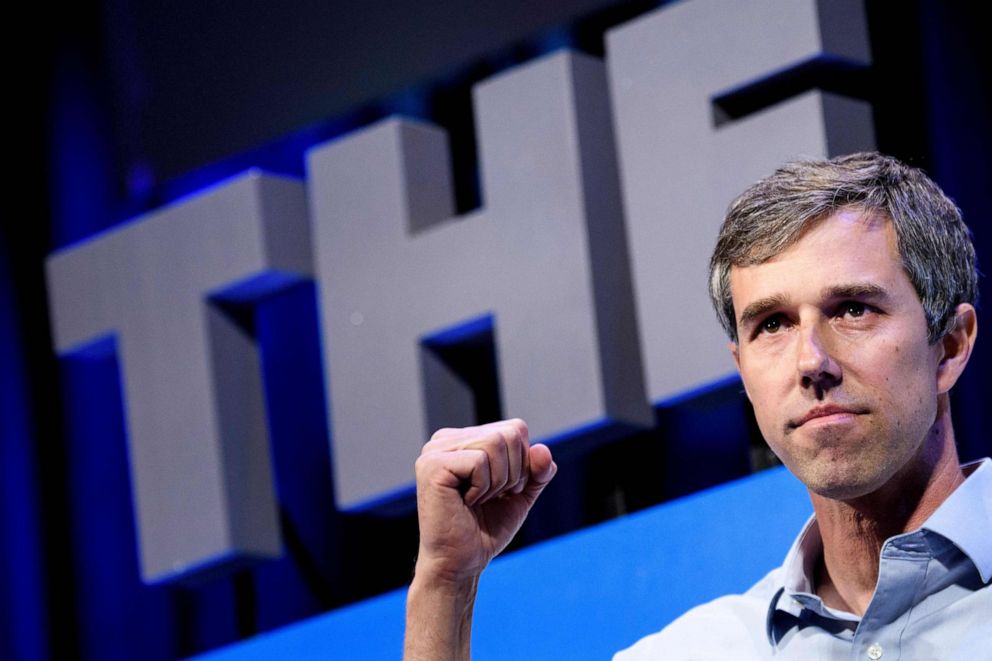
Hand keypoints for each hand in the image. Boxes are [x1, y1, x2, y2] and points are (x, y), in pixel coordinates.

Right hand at [413, 418, 556, 583]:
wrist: (460, 564)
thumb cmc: (484, 530)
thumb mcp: (520, 494)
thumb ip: (537, 470)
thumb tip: (542, 449)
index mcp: (463, 440)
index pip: (515, 429)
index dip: (523, 463)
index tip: (503, 491)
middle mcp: (446, 439)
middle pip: (508, 433)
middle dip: (513, 473)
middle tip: (491, 498)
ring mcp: (435, 450)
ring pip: (496, 443)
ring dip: (498, 482)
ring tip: (478, 500)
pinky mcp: (432, 465)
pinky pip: (480, 461)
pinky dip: (483, 488)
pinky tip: (465, 502)